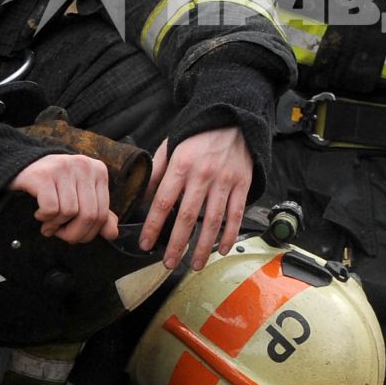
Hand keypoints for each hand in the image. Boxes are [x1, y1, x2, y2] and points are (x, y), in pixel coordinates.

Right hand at [10, 153, 118, 243]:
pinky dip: (44, 217)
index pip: (102, 214)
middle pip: (88, 215)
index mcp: (98, 171)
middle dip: (73, 233)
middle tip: (60, 234)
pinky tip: (39, 214)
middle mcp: (84, 165)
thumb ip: (98, 214)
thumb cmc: (56, 185)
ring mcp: (64, 167)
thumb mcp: (81, 196)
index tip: (74, 234)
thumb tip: (112, 234)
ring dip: (56, 225)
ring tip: (48, 222)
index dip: (88, 233)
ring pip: (69, 212)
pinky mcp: (43, 175)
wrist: (23, 166)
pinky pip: (51, 208)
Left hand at [138, 126, 252, 269]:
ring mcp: (224, 181)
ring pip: (212, 221)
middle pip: (187, 217)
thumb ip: (157, 172)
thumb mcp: (171, 146)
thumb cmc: (198, 136)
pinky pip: (235, 215)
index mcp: (181, 165)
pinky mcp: (242, 184)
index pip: (162, 202)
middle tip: (168, 263)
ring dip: (202, 247)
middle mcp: (203, 175)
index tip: (146, 244)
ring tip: (193, 264)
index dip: (153, 226)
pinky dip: (229, 235)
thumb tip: (143, 198)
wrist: (232, 119)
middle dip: (176, 245)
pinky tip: (221, 249)